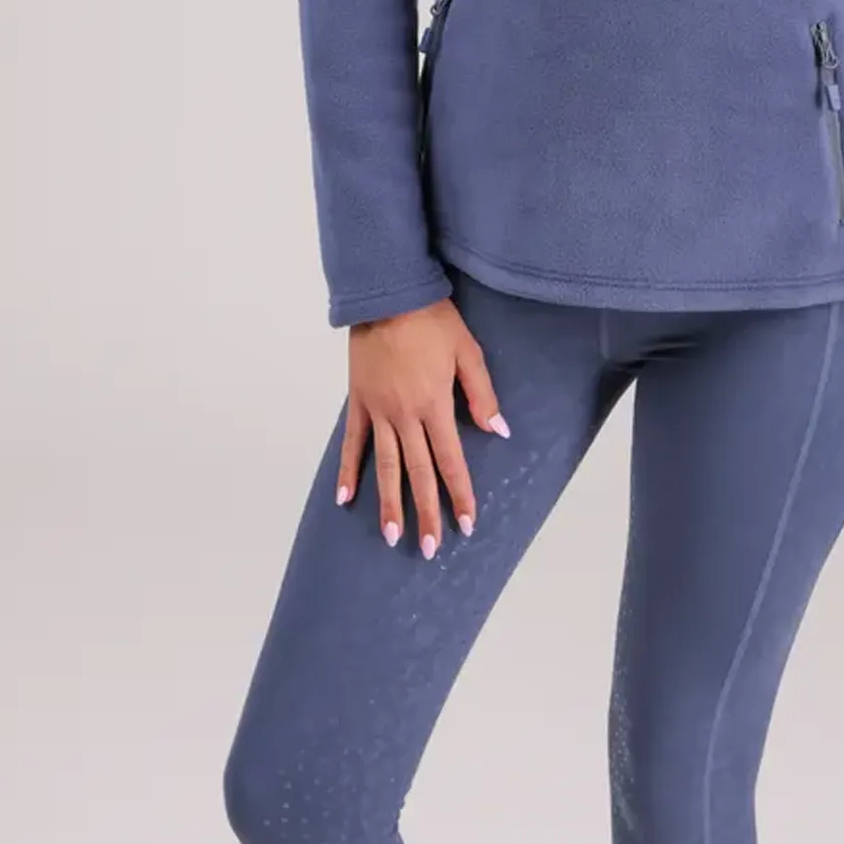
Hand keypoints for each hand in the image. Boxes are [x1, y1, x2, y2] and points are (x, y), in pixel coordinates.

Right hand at [336, 297, 509, 559]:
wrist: (388, 294)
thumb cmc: (433, 319)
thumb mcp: (468, 351)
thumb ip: (482, 394)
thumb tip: (498, 431)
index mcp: (435, 405)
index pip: (450, 460)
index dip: (459, 494)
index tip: (465, 525)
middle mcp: (405, 415)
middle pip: (417, 472)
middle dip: (425, 512)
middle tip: (428, 549)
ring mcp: (378, 410)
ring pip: (384, 466)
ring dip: (388, 503)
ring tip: (391, 536)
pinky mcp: (358, 401)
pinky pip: (352, 442)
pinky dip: (348, 470)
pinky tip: (344, 498)